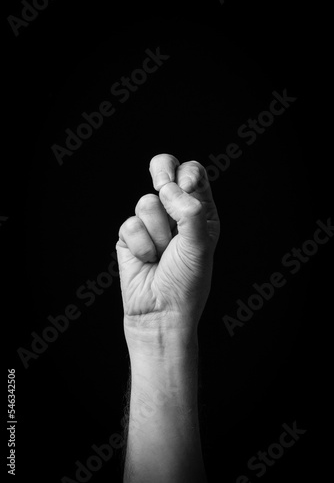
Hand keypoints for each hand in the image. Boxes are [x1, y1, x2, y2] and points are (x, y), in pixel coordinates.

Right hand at [116, 153, 219, 352]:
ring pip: (146, 203)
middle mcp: (175, 213)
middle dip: (162, 173)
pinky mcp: (129, 236)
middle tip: (162, 185)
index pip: (193, 174)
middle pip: (164, 171)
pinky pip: (130, 225)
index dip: (186, 174)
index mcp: (200, 212)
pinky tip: (146, 261)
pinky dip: (140, 246)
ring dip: (156, 233)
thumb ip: (189, 212)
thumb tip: (165, 188)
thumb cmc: (186, 282)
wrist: (161, 313)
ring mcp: (151, 223)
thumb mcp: (199, 245)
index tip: (184, 187)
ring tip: (161, 254)